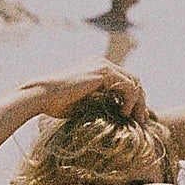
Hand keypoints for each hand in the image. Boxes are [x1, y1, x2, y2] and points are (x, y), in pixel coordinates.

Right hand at [24, 63, 141, 118]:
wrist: (43, 95)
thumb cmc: (56, 104)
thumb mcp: (84, 104)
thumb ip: (101, 104)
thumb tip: (116, 117)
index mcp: (98, 69)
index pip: (126, 82)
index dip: (133, 100)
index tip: (135, 119)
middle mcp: (103, 64)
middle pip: (134, 80)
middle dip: (140, 101)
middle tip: (141, 121)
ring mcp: (104, 65)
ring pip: (134, 82)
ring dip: (138, 103)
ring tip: (136, 120)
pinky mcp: (104, 72)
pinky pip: (128, 85)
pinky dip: (130, 100)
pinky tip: (123, 113)